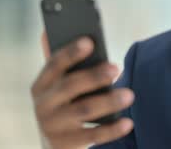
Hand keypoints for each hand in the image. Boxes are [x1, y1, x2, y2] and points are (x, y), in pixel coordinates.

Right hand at [31, 33, 134, 148]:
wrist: (54, 143)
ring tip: (129, 94)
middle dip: (93, 76)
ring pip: (83, 111)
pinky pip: (92, 136)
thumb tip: (47, 32)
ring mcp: (53, 126)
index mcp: (41, 85)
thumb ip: (59, 62)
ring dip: (108, 101)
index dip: (71, 52)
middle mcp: (43, 105)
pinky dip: (111, 129)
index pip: (54, 64)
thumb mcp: (56, 85)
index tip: (89, 41)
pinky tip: (128, 122)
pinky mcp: (66, 144)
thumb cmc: (62, 104)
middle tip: (116, 67)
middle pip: (70, 86)